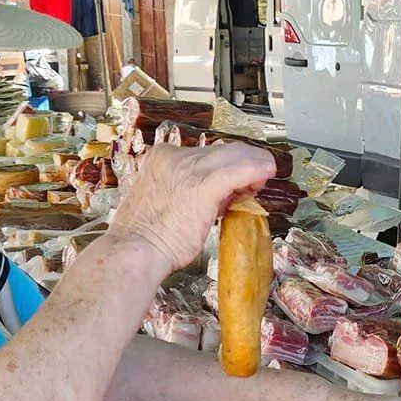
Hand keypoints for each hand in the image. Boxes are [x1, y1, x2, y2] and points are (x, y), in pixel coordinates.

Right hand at [110, 140, 276, 273]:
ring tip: (260, 183)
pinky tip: (267, 171)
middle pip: (225, 149)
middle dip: (246, 162)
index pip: (208, 152)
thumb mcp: (164, 200)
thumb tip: (218, 194)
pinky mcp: (202, 187)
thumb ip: (189, 191)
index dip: (227, 164)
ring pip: (235, 154)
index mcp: (163, 158)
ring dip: (254, 166)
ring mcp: (188, 170)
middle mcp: (175, 157)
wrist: (133, 252)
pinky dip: (256, 169)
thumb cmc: (146, 236)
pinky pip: (237, 171)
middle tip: (255, 183)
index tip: (236, 181)